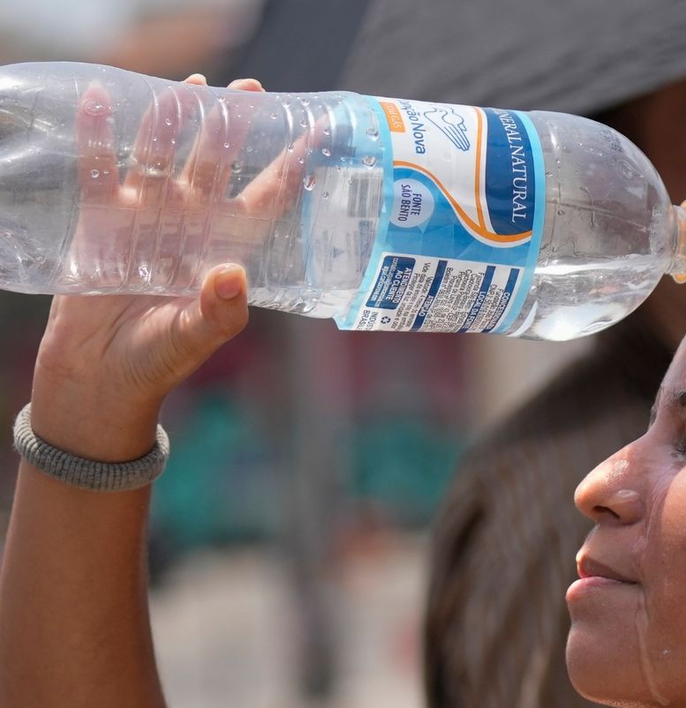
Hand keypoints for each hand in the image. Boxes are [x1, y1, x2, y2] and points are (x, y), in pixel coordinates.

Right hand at [28, 75, 290, 455]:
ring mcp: (146, 216)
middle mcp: (190, 225)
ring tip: (190, 85)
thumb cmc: (157, 362)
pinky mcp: (102, 217)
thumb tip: (232, 274)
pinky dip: (100, 135)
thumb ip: (218, 311)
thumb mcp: (194, 339)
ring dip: (173, 121)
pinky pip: (100, 168)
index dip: (289, 168)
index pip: (265, 200)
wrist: (100, 376)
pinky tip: (104, 98)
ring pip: (163, 156)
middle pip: (215, 164)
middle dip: (233, 128)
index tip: (317, 133)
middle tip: (250, 89)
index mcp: (224, 249)